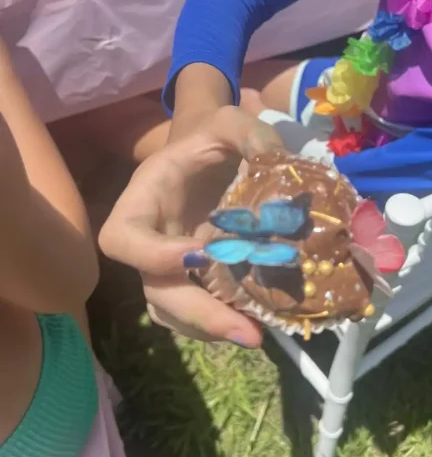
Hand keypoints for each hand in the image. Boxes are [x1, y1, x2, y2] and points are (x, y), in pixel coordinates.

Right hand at [99, 106, 283, 347]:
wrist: (212, 149)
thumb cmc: (212, 134)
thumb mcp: (230, 122)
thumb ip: (253, 136)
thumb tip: (284, 182)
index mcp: (144, 198)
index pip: (122, 238)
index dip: (152, 255)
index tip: (198, 254)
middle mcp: (150, 238)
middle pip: (155, 290)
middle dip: (198, 314)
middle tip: (248, 333)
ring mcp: (170, 264)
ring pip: (174, 311)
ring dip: (212, 327)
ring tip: (257, 333)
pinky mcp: (195, 277)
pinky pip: (198, 311)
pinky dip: (224, 321)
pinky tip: (261, 320)